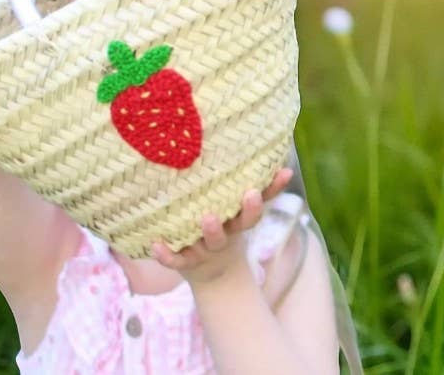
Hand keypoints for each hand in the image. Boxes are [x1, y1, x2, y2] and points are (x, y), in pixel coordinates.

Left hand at [151, 168, 293, 285]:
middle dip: (233, 220)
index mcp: (235, 226)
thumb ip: (264, 192)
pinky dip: (166, 255)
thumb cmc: (228, 230)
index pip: (250, 216)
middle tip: (232, 204)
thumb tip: (288, 168)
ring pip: (204, 245)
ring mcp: (202, 252)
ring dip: (208, 232)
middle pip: (229, 232)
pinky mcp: (183, 262)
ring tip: (206, 218)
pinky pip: (174, 260)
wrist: (214, 275)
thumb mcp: (244, 215)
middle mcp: (221, 240)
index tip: (254, 191)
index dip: (254, 206)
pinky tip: (156, 244)